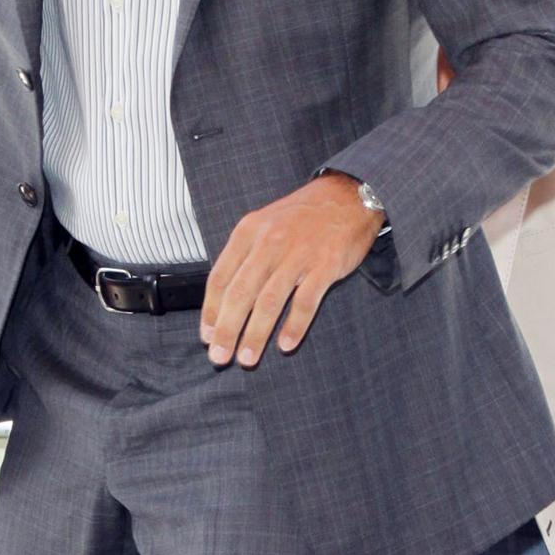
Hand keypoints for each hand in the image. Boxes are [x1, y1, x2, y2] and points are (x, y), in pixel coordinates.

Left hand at [201, 172, 383, 367]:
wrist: (348, 195)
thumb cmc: (302, 217)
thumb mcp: (264, 224)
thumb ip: (244, 256)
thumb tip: (224, 299)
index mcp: (248, 232)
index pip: (220, 278)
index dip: (211, 311)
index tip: (207, 337)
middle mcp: (269, 242)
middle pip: (241, 293)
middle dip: (227, 330)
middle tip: (219, 358)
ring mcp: (298, 254)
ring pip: (269, 301)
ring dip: (256, 334)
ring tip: (247, 359)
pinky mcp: (326, 265)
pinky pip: (306, 301)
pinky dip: (294, 326)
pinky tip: (286, 345)